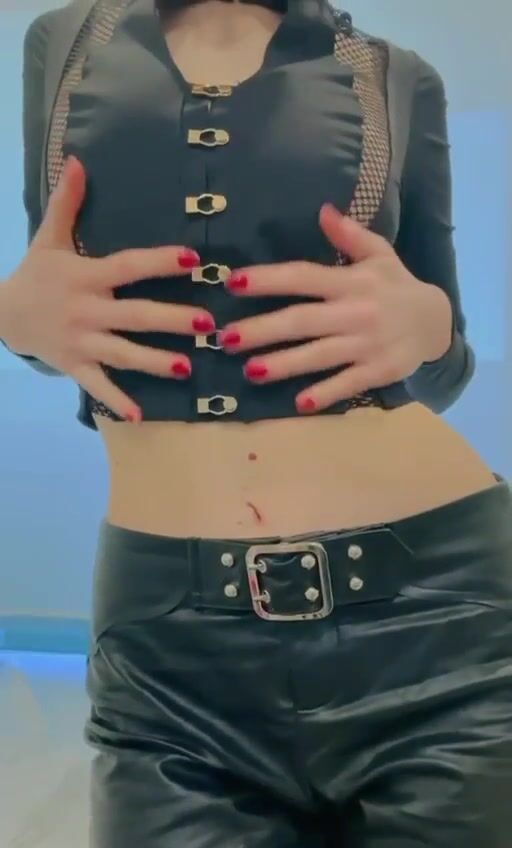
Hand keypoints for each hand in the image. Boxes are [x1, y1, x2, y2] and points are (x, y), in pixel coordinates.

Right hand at [1, 156, 214, 420]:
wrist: (1, 315)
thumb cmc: (36, 275)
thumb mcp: (48, 238)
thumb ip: (66, 203)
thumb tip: (78, 160)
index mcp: (86, 276)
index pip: (128, 267)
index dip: (159, 262)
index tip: (193, 260)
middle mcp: (86, 310)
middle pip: (134, 316)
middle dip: (171, 320)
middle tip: (208, 324)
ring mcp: (81, 342)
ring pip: (123, 353)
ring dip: (155, 361)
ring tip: (187, 367)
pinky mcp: (74, 365)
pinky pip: (98, 385)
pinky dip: (117, 401)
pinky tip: (141, 416)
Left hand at [219, 204, 452, 412]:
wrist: (437, 323)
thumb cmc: (397, 286)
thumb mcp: (379, 254)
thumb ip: (349, 235)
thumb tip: (322, 210)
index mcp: (350, 282)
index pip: (303, 277)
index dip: (268, 279)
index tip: (233, 282)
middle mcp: (355, 312)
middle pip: (302, 320)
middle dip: (263, 329)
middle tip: (225, 337)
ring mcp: (366, 344)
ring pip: (319, 355)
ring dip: (284, 364)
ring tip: (250, 371)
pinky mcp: (378, 371)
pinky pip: (348, 383)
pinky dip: (326, 393)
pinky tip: (300, 403)